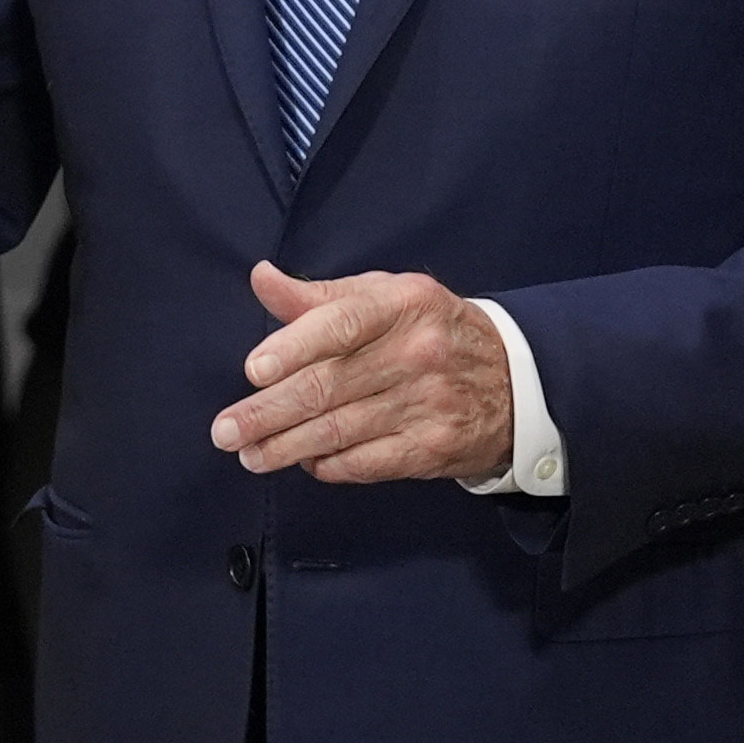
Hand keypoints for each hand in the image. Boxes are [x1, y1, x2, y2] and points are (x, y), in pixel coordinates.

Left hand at [212, 263, 513, 485]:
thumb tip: (261, 277)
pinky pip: (369, 462)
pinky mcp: (435, 448)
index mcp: (403, 305)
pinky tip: (304, 463)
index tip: (252, 369)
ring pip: (342, 429)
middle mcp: (419, 352)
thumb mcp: (386, 297)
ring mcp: (430, 404)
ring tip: (249, 454)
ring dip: (287, 446)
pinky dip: (330, 465)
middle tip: (226, 431)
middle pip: (331, 385)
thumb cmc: (430, 330)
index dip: (295, 346)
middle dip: (269, 412)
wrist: (518, 380)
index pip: (343, 322)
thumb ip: (319, 295)